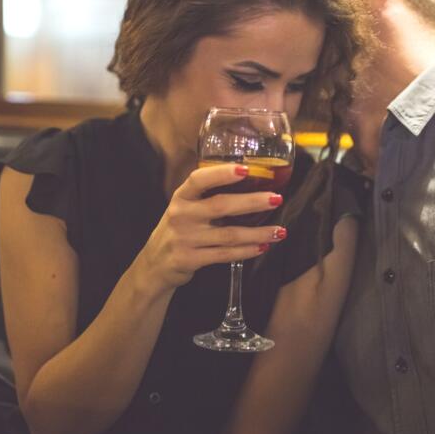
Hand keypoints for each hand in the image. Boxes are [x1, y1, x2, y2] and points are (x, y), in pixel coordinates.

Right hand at [135, 164, 285, 290]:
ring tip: (280, 230)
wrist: (154, 265)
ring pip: (229, 235)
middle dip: (252, 202)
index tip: (246, 169)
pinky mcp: (190, 260)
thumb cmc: (178, 229)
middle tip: (276, 198)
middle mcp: (181, 215)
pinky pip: (225, 255)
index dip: (222, 173)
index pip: (199, 180)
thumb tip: (249, 181)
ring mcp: (185, 239)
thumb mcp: (184, 208)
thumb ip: (207, 196)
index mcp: (181, 197)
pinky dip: (247, 251)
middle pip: (221, 206)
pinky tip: (263, 247)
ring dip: (258, 233)